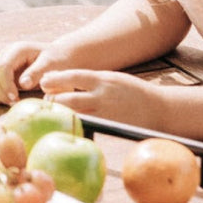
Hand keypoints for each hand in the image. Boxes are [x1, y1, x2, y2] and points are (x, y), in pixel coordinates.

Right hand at [0, 41, 58, 105]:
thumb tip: (23, 84)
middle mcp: (4, 54)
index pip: (2, 67)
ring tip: (10, 102)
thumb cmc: (56, 60)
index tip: (15, 99)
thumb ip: (37, 72)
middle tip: (14, 104)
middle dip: (0, 92)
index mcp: (16, 50)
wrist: (56, 56)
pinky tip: (5, 100)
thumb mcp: (51, 64)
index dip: (6, 85)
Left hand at [40, 68, 158, 123]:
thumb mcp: (111, 78)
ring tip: (57, 112)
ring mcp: (106, 113)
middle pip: (68, 98)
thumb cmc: (131, 92)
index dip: (54, 80)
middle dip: (53, 100)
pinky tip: (71, 123)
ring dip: (62, 113)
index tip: (43, 82)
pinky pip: (87, 125)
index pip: (71, 76)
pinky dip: (76, 123)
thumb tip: (60, 80)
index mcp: (102, 79)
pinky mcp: (109, 126)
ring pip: (75, 114)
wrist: (159, 109)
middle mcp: (102, 95)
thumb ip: (89, 79)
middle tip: (47, 101)